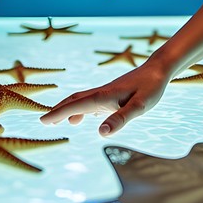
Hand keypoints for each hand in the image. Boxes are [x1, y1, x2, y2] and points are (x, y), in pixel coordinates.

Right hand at [40, 61, 169, 134]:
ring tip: (58, 120)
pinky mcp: (112, 93)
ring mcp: (106, 92)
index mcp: (104, 96)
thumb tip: (101, 133)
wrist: (158, 69)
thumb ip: (121, 119)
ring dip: (68, 109)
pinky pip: (91, 102)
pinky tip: (81, 117)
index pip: (77, 105)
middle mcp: (101, 92)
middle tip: (44, 121)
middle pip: (75, 101)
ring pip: (81, 100)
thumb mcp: (139, 106)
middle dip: (59, 110)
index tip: (43, 121)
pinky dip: (81, 109)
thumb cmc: (150, 88)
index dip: (59, 113)